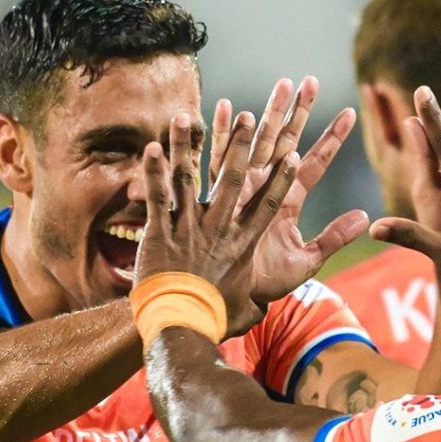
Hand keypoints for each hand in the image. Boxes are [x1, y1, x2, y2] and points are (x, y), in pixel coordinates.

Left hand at [135, 111, 297, 336]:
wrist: (178, 326)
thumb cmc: (213, 318)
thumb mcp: (247, 308)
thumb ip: (256, 303)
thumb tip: (268, 306)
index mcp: (243, 243)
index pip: (267, 204)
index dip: (279, 177)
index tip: (290, 153)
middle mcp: (219, 229)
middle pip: (233, 179)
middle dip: (241, 145)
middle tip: (251, 116)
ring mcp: (188, 228)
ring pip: (189, 178)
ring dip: (186, 145)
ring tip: (186, 116)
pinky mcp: (159, 233)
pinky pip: (157, 196)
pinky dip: (153, 172)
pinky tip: (150, 147)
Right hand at [209, 78, 368, 302]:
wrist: (229, 297)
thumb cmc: (266, 282)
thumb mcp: (307, 261)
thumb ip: (334, 238)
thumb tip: (366, 217)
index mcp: (287, 200)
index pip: (314, 163)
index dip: (332, 139)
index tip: (351, 112)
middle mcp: (265, 187)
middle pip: (286, 141)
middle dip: (298, 111)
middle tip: (310, 81)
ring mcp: (241, 187)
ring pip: (258, 141)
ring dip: (269, 113)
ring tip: (282, 84)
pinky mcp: (216, 194)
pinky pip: (217, 157)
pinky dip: (220, 132)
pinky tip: (224, 106)